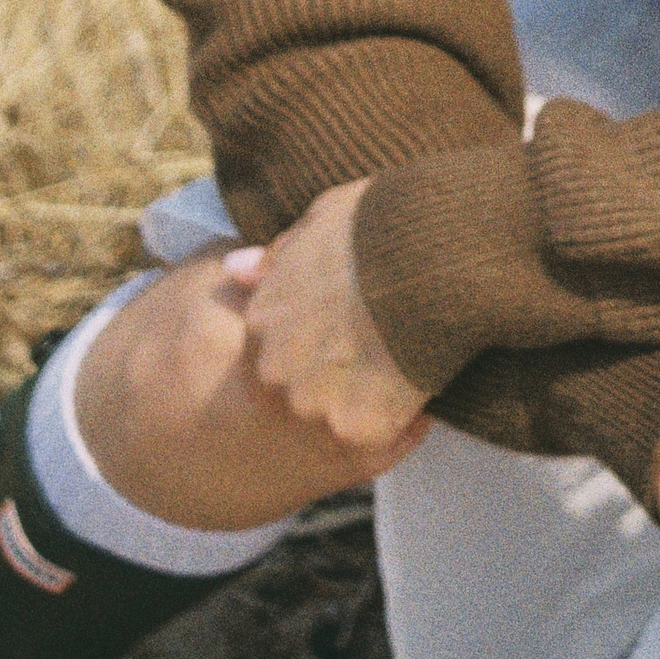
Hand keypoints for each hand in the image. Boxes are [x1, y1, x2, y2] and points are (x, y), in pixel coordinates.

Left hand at [224, 180, 429, 453]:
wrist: (425, 257)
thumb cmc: (377, 227)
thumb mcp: (320, 222)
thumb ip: (279, 256)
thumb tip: (234, 269)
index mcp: (261, 319)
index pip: (282, 346)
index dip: (324, 334)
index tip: (353, 320)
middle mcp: (275, 368)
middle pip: (303, 389)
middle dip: (337, 375)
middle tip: (381, 346)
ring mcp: (311, 405)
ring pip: (337, 418)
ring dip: (367, 401)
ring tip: (404, 363)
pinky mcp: (353, 432)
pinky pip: (379, 436)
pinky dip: (401, 419)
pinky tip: (421, 385)